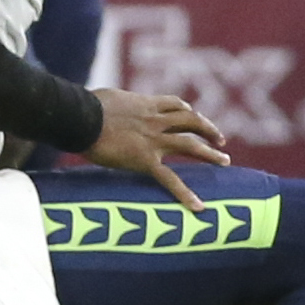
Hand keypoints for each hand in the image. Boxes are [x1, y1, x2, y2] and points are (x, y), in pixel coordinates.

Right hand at [85, 88, 230, 206]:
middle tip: (221, 140)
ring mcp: (153, 140)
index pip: (175, 105)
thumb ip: (114, 103)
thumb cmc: (83, 106)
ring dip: (210, 153)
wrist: (79, 117)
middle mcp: (155, 120)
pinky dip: (185, 194)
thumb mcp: (106, 97)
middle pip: (191, 122)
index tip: (193, 115)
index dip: (186, 110)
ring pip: (190, 145)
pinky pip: (169, 179)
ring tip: (225, 161)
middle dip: (208, 130)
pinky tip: (198, 207)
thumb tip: (102, 105)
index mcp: (146, 104)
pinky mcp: (144, 160)